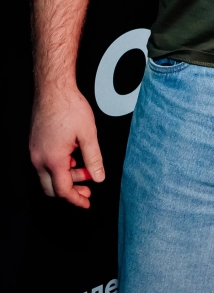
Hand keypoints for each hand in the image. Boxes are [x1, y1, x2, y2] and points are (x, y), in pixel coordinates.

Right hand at [30, 86, 104, 207]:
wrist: (53, 89)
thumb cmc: (69, 107)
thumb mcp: (88, 134)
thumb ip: (94, 158)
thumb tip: (99, 177)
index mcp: (53, 159)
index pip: (63, 190)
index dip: (75, 199)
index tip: (86, 203)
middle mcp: (39, 159)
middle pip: (52, 188)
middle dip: (71, 190)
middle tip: (88, 188)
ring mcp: (35, 151)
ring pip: (48, 176)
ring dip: (67, 176)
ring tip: (85, 167)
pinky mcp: (35, 144)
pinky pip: (45, 164)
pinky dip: (60, 166)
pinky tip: (73, 157)